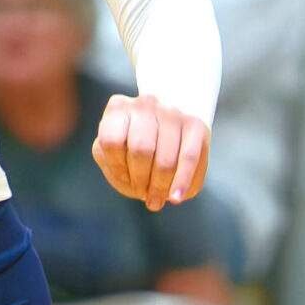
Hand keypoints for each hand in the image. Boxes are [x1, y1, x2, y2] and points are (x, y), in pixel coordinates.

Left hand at [93, 92, 209, 211]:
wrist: (166, 127)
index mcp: (119, 108)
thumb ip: (108, 159)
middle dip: (141, 180)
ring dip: (160, 187)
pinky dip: (183, 181)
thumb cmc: (132, 147)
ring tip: (156, 200)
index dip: (117, 167)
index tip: (124, 179)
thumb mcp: (110, 152)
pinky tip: (176, 197)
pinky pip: (190, 157)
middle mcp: (146, 104)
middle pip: (141, 149)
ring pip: (166, 158)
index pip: (112, 140)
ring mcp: (172, 112)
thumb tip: (123, 170)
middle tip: (143, 194)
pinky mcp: (195, 125)